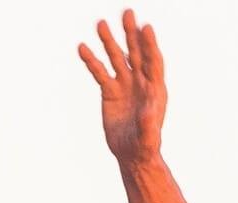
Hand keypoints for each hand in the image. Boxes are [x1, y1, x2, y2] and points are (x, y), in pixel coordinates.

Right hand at [78, 9, 166, 163]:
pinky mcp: (110, 91)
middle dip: (131, 34)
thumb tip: (148, 112)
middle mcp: (140, 82)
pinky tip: (82, 48)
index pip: (153, 61)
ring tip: (101, 24)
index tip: (145, 27)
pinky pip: (100, 72)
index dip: (150, 45)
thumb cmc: (145, 146)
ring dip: (109, 41)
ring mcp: (125, 85)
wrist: (132, 154)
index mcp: (155, 89)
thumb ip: (149, 124)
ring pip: (117, 58)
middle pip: (136, 53)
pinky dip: (92, 61)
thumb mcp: (148, 137)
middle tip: (127, 13)